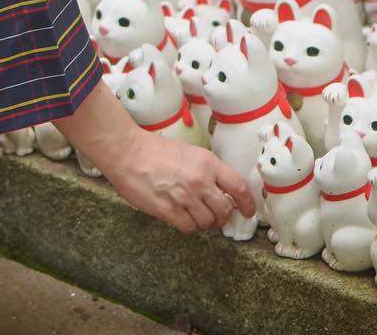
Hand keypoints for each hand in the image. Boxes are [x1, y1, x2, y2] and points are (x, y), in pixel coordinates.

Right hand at [105, 129, 255, 234]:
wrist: (128, 152)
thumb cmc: (155, 150)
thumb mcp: (189, 152)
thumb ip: (206, 170)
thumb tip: (219, 190)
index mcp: (207, 163)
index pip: (238, 187)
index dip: (247, 203)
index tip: (248, 211)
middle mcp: (200, 180)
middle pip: (225, 210)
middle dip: (222, 216)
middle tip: (215, 215)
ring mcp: (184, 196)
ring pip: (208, 222)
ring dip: (204, 222)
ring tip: (194, 214)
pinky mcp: (168, 210)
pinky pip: (189, 227)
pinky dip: (188, 226)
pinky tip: (181, 217)